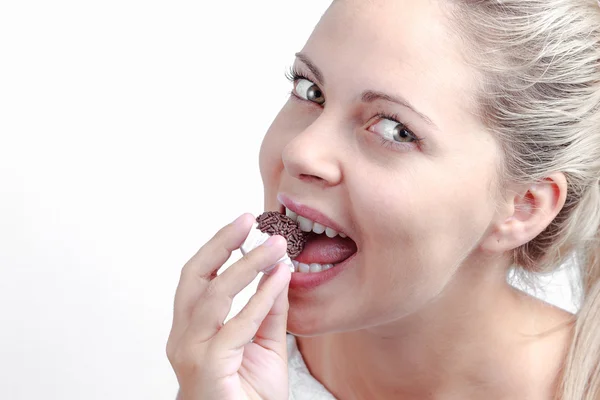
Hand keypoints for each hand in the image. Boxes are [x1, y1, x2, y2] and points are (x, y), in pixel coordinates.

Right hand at [166, 213, 291, 399]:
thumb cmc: (248, 393)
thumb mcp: (265, 343)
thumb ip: (269, 309)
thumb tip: (279, 272)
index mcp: (191, 328)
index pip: (198, 278)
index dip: (218, 247)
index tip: (243, 224)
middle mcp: (183, 336)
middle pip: (195, 277)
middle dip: (220, 244)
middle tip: (247, 220)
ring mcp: (191, 351)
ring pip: (214, 294)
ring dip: (247, 264)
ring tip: (275, 246)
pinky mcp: (207, 366)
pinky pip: (237, 324)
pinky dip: (260, 298)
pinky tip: (278, 279)